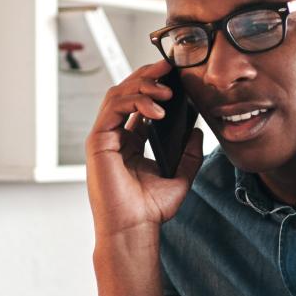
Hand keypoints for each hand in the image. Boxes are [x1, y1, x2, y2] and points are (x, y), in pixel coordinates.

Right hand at [85, 59, 204, 240]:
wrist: (134, 230)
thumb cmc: (150, 210)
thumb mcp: (180, 177)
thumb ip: (189, 154)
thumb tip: (197, 131)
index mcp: (131, 142)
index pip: (139, 103)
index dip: (155, 85)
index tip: (176, 74)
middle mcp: (115, 137)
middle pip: (127, 92)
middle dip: (148, 75)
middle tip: (170, 65)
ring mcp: (104, 138)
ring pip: (118, 95)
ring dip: (143, 86)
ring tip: (167, 89)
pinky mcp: (98, 142)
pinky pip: (114, 109)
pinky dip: (135, 102)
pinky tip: (157, 109)